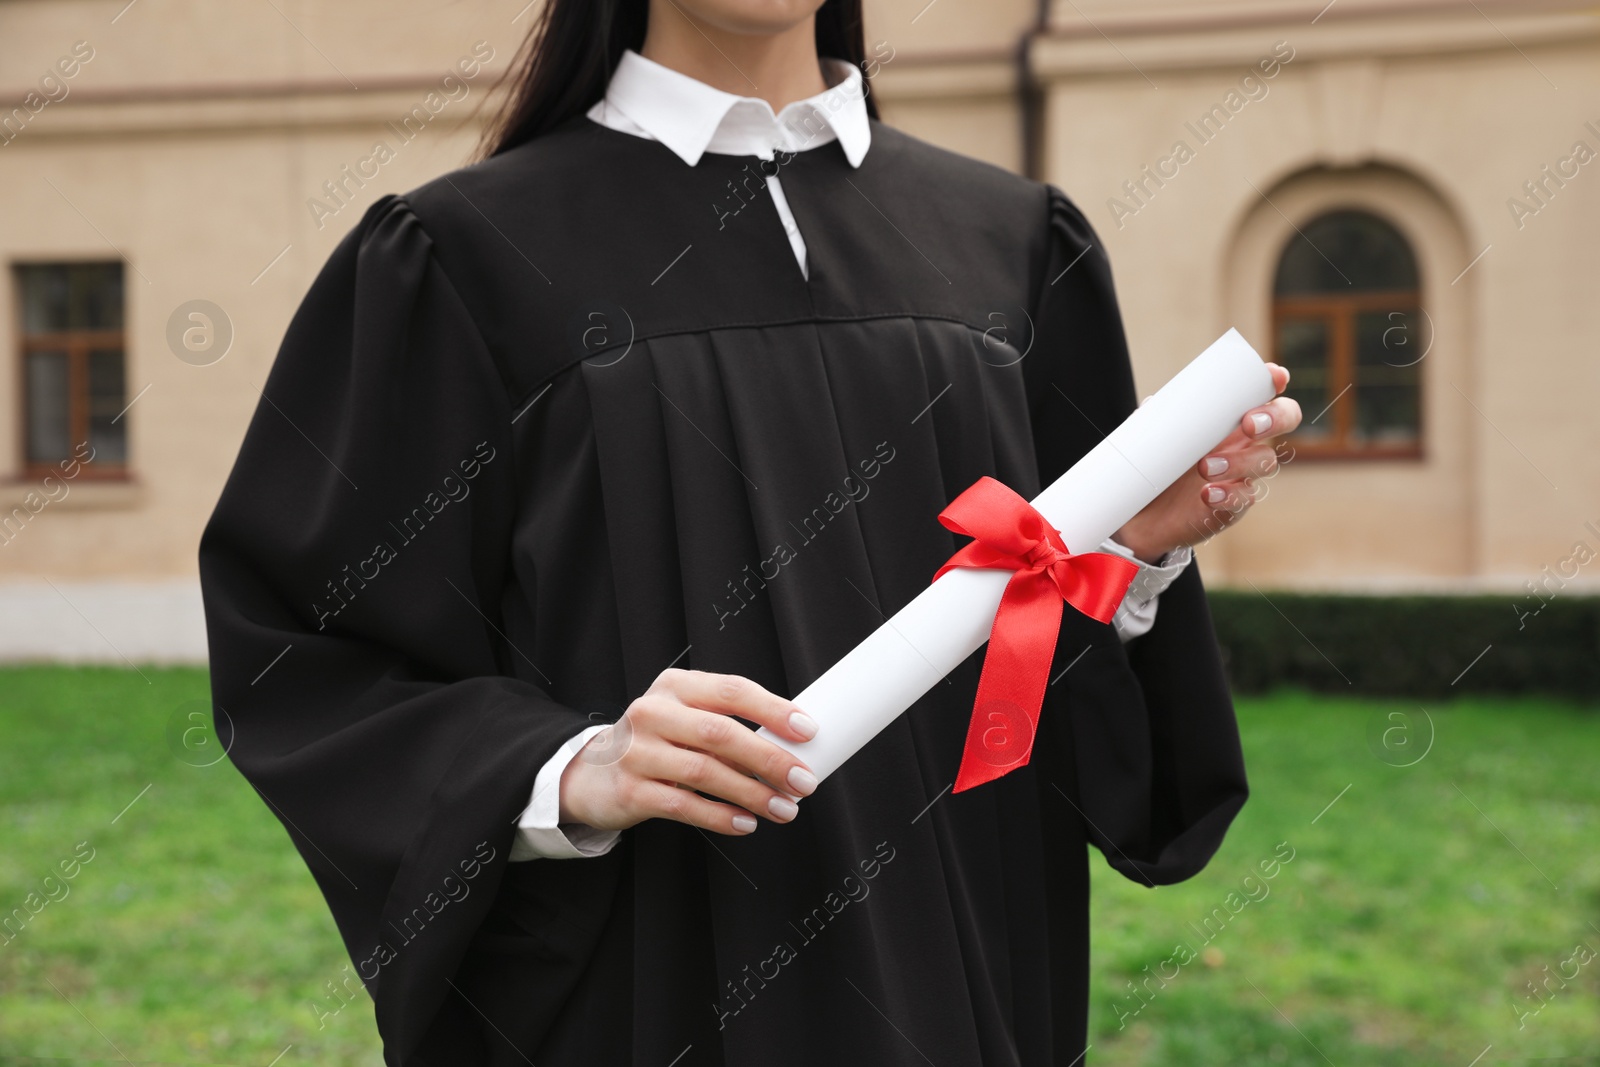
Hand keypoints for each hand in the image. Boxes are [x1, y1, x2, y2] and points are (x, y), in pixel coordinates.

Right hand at [557, 668, 819, 836]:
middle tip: (803, 781)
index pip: (732, 690)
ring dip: (752, 793)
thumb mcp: (685, 718)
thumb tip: (791, 748)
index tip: (808, 731)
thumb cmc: (656, 742)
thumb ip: (728, 724)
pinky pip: (684, 805)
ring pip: (705, 772)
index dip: (774, 710)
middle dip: (770, 759)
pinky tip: (745, 823)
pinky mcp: (630, 789)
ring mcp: (637, 751)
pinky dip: (720, 816)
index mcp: (676, 686)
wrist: (592, 772)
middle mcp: (653, 712)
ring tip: (783, 808)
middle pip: (722, 733)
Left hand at [1112, 363, 1300, 562]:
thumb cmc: (1155, 468)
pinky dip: (1229, 496)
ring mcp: (1242, 474)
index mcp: (1229, 419)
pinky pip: (1244, 499)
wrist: (1138, 517)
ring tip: (1204, 467)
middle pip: (1285, 420)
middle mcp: (1244, 442)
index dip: (1276, 382)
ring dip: (1239, 462)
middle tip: (1248, 424)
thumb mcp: (1153, 437)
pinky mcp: (1232, 506)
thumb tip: (1154, 403)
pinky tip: (1209, 494)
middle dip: (1275, 418)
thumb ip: (1157, 418)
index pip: (1264, 393)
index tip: (1275, 377)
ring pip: (1265, 461)